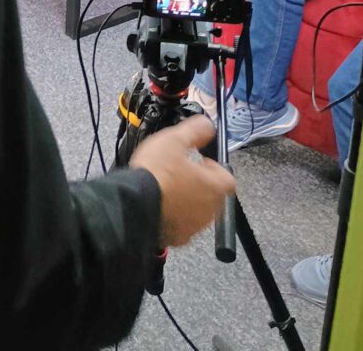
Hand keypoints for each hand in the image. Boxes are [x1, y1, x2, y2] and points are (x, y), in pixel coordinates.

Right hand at [131, 116, 235, 247]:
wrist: (134, 205)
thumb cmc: (157, 172)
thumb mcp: (175, 139)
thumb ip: (196, 130)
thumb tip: (208, 125)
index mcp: (215, 187)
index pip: (227, 177)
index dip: (214, 167)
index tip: (198, 160)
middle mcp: (210, 211)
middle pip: (212, 194)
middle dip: (198, 183)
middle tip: (178, 171)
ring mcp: (194, 227)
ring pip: (196, 210)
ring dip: (186, 199)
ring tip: (165, 186)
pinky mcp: (177, 238)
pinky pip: (180, 223)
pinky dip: (173, 214)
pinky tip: (157, 203)